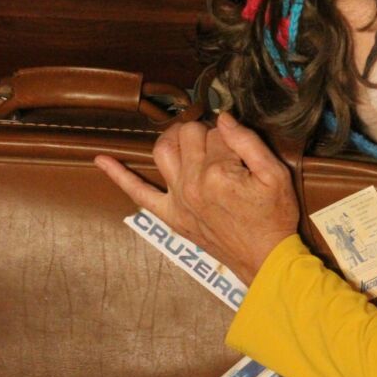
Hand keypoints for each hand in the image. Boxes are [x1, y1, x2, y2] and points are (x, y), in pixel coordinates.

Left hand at [95, 112, 300, 285]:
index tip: (243, 149)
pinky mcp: (170, 215)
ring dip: (173, 138)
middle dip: (204, 132)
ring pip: (162, 151)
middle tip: (223, 145)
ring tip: (188, 139)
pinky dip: (119, 175)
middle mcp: (191, 183)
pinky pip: (138, 193)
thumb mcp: (276, 175)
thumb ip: (249, 142)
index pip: (217, 132)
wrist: (265, 259)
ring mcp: (177, 199)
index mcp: (218, 172)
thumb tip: (224, 117)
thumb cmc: (274, 218)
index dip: (231, 135)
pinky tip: (101, 160)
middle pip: (188, 135)